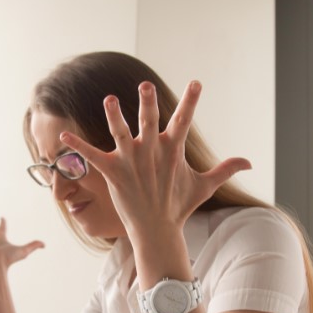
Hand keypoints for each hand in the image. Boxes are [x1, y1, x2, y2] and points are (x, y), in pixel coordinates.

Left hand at [59, 80, 250, 239]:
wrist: (157, 230)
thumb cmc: (178, 206)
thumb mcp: (204, 186)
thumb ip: (225, 169)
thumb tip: (250, 162)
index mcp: (171, 150)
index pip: (183, 121)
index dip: (191, 102)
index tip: (196, 82)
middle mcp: (151, 152)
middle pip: (149, 122)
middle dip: (147, 103)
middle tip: (145, 86)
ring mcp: (131, 162)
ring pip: (120, 133)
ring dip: (114, 116)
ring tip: (109, 99)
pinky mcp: (113, 173)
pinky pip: (91, 156)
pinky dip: (76, 146)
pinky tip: (61, 136)